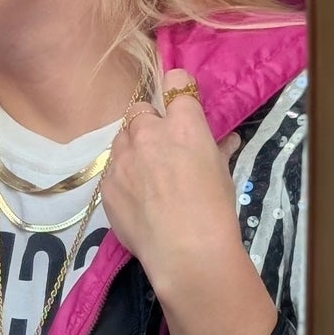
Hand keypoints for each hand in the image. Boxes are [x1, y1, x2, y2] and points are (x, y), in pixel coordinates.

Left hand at [103, 69, 242, 304]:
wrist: (186, 251)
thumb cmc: (214, 210)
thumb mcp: (222, 174)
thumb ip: (218, 150)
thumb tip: (227, 140)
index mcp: (183, 123)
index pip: (174, 83)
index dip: (175, 94)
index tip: (178, 108)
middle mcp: (148, 133)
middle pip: (139, 111)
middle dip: (147, 125)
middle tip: (159, 150)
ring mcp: (122, 158)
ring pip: (120, 140)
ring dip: (131, 150)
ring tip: (145, 178)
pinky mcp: (106, 185)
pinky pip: (111, 171)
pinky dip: (120, 179)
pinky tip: (135, 200)